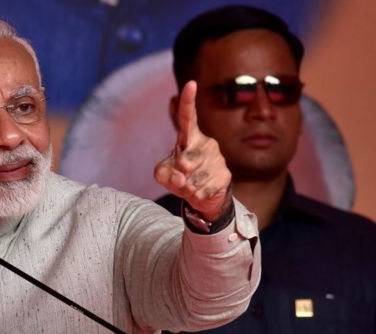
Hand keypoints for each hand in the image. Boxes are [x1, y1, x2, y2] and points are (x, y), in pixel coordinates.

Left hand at [154, 81, 231, 220]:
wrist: (201, 196)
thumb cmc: (179, 177)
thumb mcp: (162, 174)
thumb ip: (163, 173)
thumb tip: (180, 177)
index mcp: (189, 137)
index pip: (187, 117)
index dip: (188, 101)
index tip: (191, 84)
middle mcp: (206, 143)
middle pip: (185, 160)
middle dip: (178, 174)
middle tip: (181, 177)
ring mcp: (217, 158)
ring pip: (193, 178)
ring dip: (187, 187)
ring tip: (191, 185)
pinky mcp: (225, 175)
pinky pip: (204, 189)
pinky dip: (196, 195)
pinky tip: (200, 192)